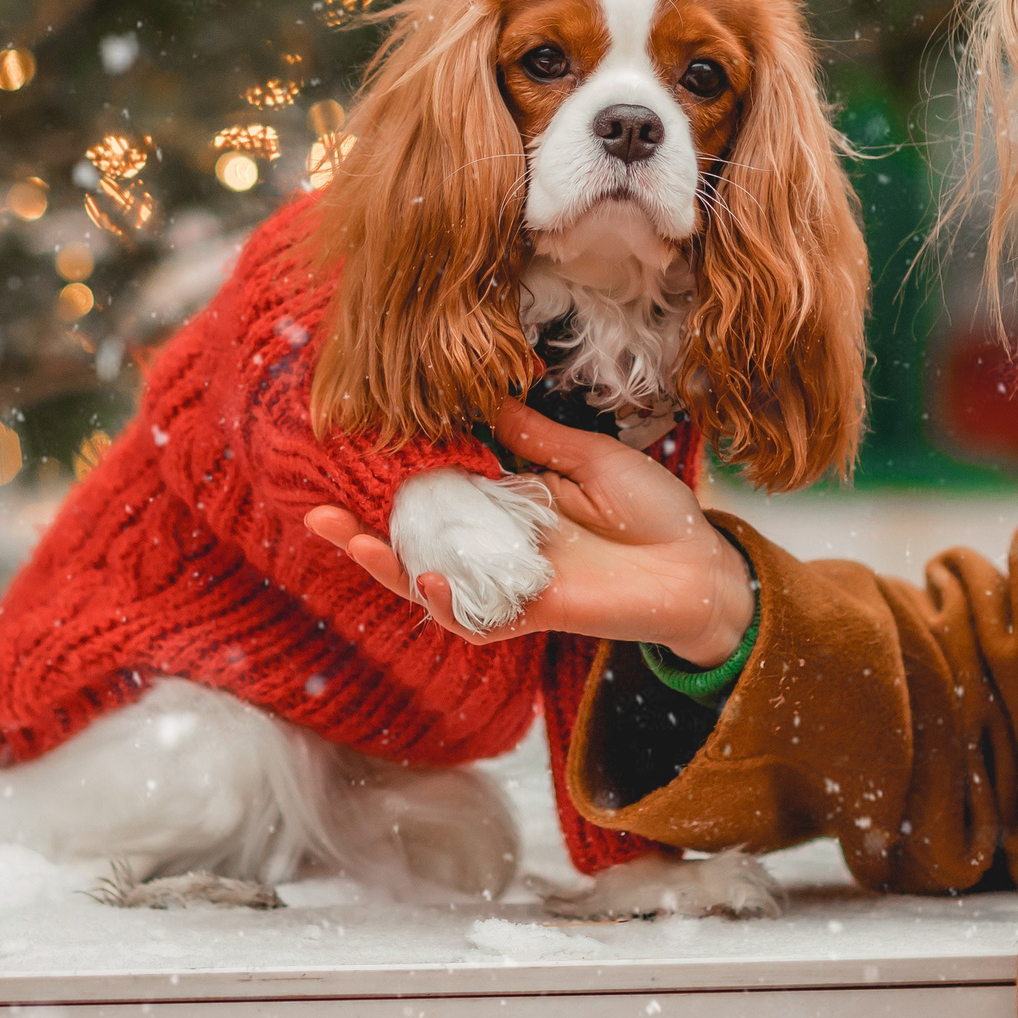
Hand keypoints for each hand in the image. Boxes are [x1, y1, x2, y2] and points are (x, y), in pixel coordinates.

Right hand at [303, 400, 754, 665]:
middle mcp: (500, 545)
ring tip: (349, 542)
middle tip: (316, 515)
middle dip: (364, 535)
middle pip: (417, 544)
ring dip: (390, 569)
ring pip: (433, 585)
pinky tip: (433, 582)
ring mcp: (512, 582)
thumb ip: (536, 437)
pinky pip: (480, 619)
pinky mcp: (536, 613)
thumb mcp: (592, 457)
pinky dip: (453, 605)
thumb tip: (486, 397)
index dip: (395, 479)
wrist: (702, 566)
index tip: (351, 455)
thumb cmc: (654, 510)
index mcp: (509, 502)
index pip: (438, 491)